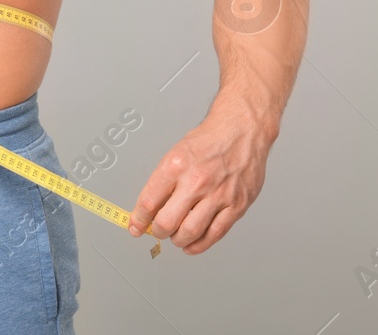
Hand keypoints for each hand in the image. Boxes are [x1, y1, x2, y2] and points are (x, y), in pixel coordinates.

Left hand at [127, 106, 273, 253]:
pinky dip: (200, 244)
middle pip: (168, 221)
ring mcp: (218, 195)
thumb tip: (149, 207)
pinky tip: (192, 245)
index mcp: (176, 166)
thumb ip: (163, 181)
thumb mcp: (176, 153)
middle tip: (157, 231)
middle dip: (158, 231)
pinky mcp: (237, 205)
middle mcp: (196, 181)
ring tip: (175, 237)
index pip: (149, 201)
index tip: (136, 226)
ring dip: (178, 240)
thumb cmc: (208, 141)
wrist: (242, 131)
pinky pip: (216, 233)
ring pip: (191, 231)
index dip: (139, 219)